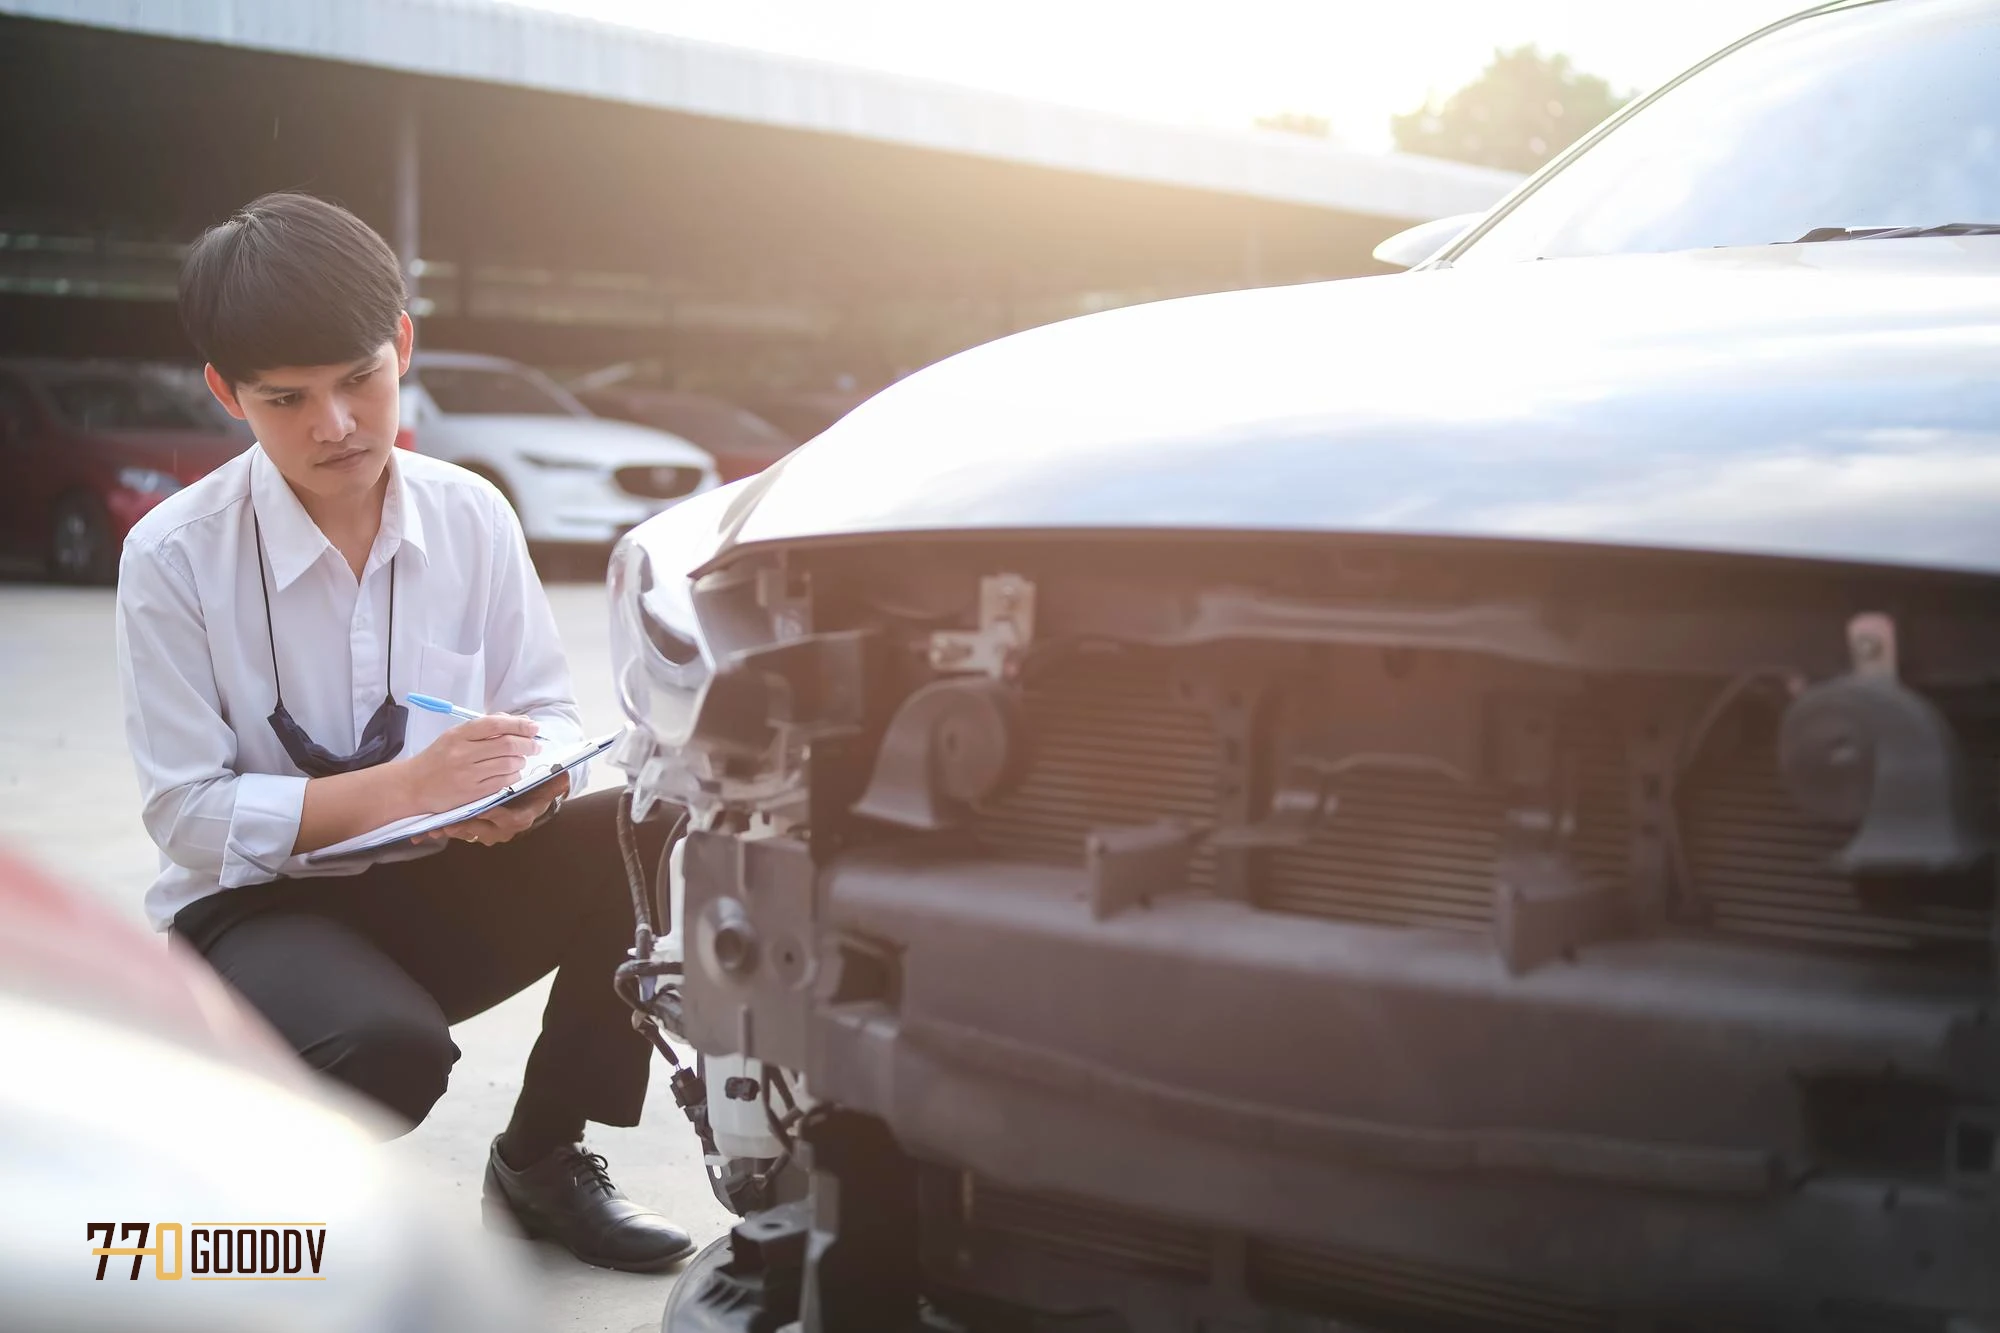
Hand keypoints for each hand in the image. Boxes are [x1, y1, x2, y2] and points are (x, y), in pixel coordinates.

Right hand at [399, 713, 539, 814]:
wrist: (412, 786)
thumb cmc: (437, 758)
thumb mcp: (454, 736)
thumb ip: (484, 728)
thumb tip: (519, 721)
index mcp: (458, 735)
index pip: (495, 724)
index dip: (519, 724)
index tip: (533, 727)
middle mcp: (463, 753)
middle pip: (506, 745)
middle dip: (528, 744)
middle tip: (535, 745)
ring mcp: (468, 774)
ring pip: (508, 764)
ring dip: (521, 761)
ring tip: (521, 759)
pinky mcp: (472, 793)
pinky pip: (503, 782)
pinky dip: (514, 776)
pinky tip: (513, 773)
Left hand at [420, 772, 569, 847]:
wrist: (528, 802)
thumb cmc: (534, 793)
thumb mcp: (545, 788)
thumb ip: (553, 784)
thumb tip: (564, 777)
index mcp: (519, 819)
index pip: (504, 819)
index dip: (490, 816)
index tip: (477, 810)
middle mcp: (502, 831)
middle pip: (480, 831)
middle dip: (462, 827)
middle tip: (446, 824)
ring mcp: (487, 833)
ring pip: (466, 834)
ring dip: (449, 831)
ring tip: (432, 830)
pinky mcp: (474, 831)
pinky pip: (457, 832)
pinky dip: (443, 830)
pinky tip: (427, 831)